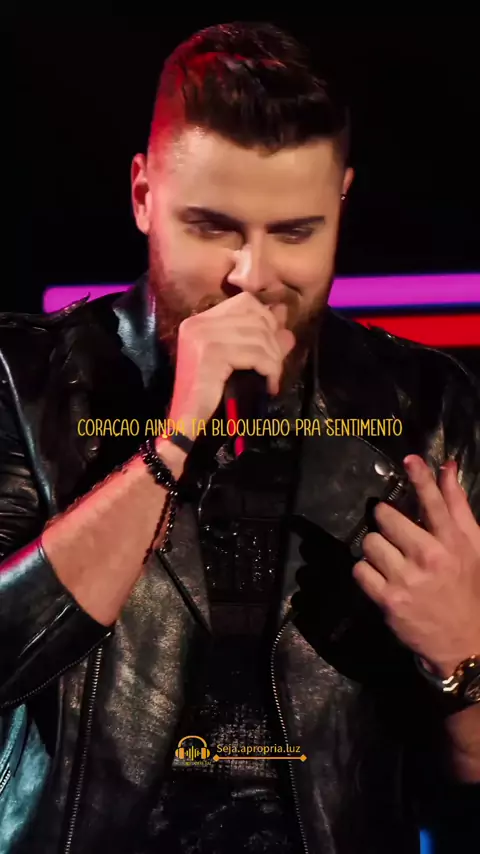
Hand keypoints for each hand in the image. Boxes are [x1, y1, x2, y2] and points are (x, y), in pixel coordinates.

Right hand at [167, 292, 294, 437]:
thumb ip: (261, 340)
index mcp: (200, 320)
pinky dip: (270, 369)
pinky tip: (269, 385)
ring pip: (259, 336)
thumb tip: (286, 324)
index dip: (267, 322)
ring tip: (271, 378)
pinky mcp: (211, 354)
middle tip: (273, 369)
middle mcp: (199, 323)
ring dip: (273, 360)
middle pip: (256, 318)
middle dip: (273, 345)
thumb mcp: (238, 361)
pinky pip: (256, 354)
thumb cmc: (208, 396)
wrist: (184, 425)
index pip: (246, 303)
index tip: (272, 349)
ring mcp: (203, 336)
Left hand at [352, 455, 479, 677]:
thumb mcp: (474, 547)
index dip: (421, 477)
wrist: (466, 644)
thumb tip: (447, 468)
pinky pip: (361, 570)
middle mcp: (429, 557)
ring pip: (370, 543)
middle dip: (386, 521)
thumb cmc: (470, 590)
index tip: (410, 460)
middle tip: (393, 531)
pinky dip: (367, 571)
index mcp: (453, 543)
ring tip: (391, 559)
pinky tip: (381, 576)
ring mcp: (406, 579)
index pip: (434, 502)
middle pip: (388, 518)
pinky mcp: (389, 600)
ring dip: (377, 548)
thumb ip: (457, 507)